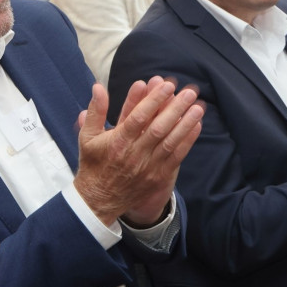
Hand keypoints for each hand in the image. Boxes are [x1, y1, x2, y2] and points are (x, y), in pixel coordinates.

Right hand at [74, 77, 203, 225]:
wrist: (99, 201)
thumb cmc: (93, 164)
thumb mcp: (87, 136)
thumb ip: (96, 110)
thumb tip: (98, 86)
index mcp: (118, 141)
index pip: (138, 117)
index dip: (154, 100)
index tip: (167, 85)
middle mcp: (134, 154)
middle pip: (159, 127)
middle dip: (176, 108)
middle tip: (190, 92)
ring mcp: (148, 166)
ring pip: (171, 142)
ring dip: (186, 123)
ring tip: (198, 107)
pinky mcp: (157, 176)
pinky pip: (176, 157)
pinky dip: (187, 141)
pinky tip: (196, 126)